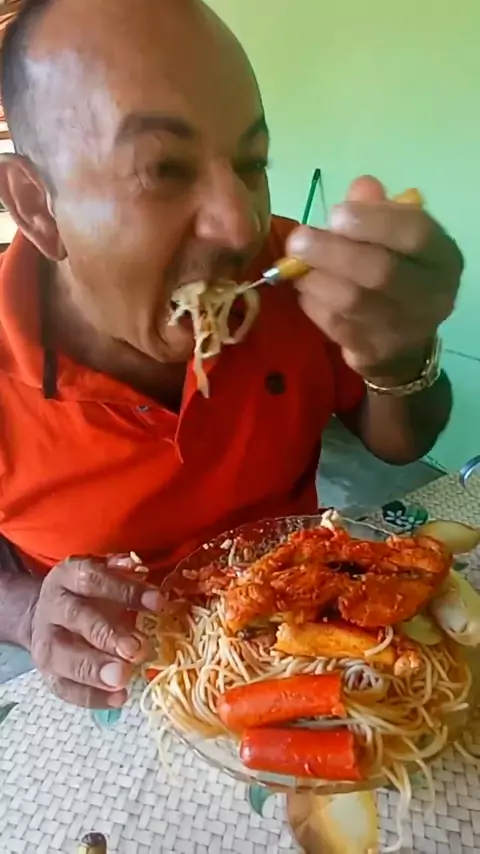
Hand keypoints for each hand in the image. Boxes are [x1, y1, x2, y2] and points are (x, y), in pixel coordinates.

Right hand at [30, 555, 162, 708]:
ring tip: (123, 679)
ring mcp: (46, 641)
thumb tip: (139, 569)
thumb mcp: (102, 574)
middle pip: (77, 618)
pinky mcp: (46, 673)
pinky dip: (91, 697)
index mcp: (68, 576)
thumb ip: (122, 573)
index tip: (158, 603)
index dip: (126, 591)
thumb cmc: (88, 595)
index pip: (94, 579)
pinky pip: (65, 688)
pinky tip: (119, 698)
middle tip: (137, 650)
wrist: (45, 617)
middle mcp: (54, 606)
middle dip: (107, 635)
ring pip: (64, 656)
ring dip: (95, 669)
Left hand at [287, 176, 463, 381]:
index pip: (415, 234)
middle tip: (298, 241)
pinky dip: (312, 304)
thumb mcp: (394, 238)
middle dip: (332, 252)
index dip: (374, 221)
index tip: (336, 213)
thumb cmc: (395, 273)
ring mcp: (403, 329)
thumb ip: (377, 210)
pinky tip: (304, 289)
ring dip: (316, 279)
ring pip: (353, 301)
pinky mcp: (374, 352)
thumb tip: (360, 187)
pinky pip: (335, 325)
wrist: (402, 342)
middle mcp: (431, 296)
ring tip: (295, 266)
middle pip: (381, 271)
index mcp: (442, 258)